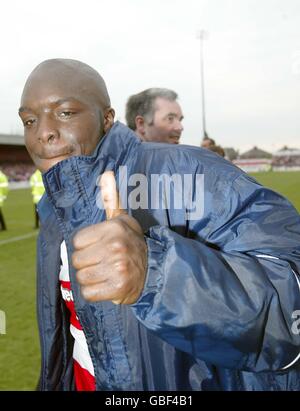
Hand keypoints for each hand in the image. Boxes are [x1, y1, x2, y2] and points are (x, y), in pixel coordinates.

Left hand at [72, 171, 146, 303]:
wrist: (154, 269)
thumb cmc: (132, 244)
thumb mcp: (122, 220)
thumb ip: (112, 198)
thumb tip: (106, 173)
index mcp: (113, 228)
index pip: (76, 242)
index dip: (85, 247)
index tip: (99, 248)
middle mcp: (115, 246)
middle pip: (77, 261)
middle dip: (87, 264)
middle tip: (103, 262)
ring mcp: (118, 267)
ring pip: (81, 278)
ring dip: (91, 279)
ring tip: (105, 273)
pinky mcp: (118, 287)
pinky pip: (88, 293)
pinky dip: (95, 293)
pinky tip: (107, 285)